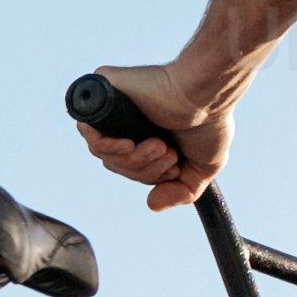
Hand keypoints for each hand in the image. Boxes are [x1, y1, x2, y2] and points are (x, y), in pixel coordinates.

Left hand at [76, 56, 233, 212]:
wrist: (206, 94)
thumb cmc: (210, 121)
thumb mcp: (203, 167)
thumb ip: (181, 191)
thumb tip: (151, 204)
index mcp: (146, 134)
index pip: (129, 167)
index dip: (149, 175)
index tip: (175, 166)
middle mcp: (127, 120)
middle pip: (115, 162)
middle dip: (144, 169)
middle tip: (168, 152)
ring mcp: (113, 106)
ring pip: (102, 151)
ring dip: (134, 159)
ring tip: (160, 145)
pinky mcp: (101, 92)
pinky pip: (87, 128)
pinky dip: (107, 145)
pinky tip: (129, 144)